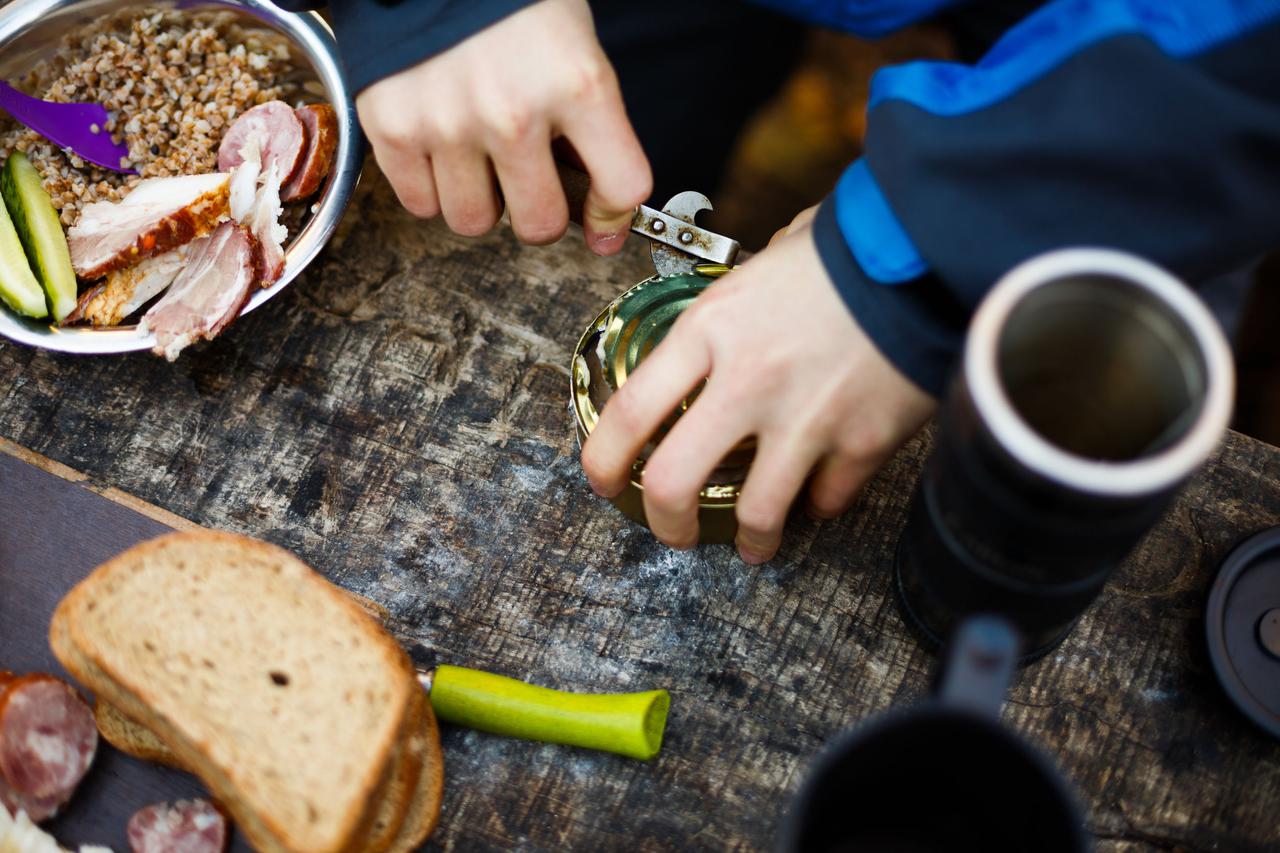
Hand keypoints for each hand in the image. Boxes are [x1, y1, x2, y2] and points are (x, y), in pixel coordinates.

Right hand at [355, 0, 650, 254]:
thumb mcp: (573, 43)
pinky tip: (439, 150)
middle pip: (538, 225)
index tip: (603, 223)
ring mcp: (449, 123)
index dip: (613, 215)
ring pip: (473, 222)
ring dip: (479, 201)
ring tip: (477, 158)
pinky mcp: (393, 127)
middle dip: (537, 211)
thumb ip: (586, 119)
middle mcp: (514, 112)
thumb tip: (586, 193)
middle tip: (528, 183)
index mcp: (577, 83)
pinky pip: (418, 204)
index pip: (621, 185)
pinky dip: (429, 188)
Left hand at [580, 209, 936, 562]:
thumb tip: (730, 317)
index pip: (630, 412)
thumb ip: (733, 301)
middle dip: (664, 521)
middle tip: (671, 529)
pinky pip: (828, 499)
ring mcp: (803, 419)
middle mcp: (746, 382)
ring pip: (755, 513)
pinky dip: (820, 504)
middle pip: (673, 482)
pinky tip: (817, 495)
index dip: (604, 461)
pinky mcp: (860, 442)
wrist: (926, 254)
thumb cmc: (845, 249)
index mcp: (710, 330)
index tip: (603, 480)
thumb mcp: (763, 261)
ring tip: (753, 542)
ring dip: (751, 537)